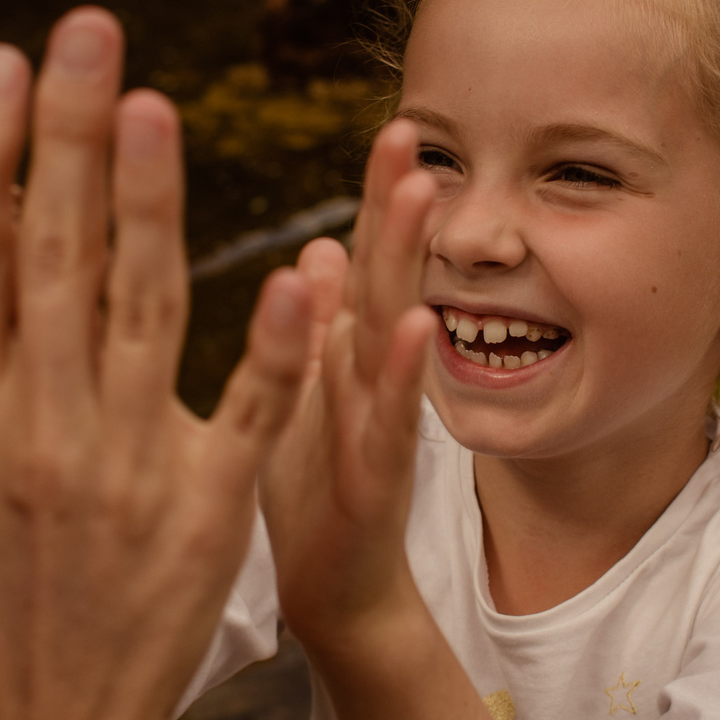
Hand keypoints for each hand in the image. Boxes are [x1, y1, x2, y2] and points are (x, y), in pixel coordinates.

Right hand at [0, 8, 313, 719]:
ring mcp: (130, 468)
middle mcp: (41, 429)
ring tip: (157, 101)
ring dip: (152, 198)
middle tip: (84, 29)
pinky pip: (248, 410)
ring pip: (144, 302)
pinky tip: (298, 263)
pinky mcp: (208, 510)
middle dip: (68, 129)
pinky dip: (276, 339)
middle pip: (55, 248)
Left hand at [258, 120, 440, 653]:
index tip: (394, 121)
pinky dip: (402, 373)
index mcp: (344, 352)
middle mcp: (371, 379)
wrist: (337, 599)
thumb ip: (317, 322)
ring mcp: (378, 426)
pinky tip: (416, 324)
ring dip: (407, 260)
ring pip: (394, 332)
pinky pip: (388, 420)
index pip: (365, 256)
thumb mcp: (300, 394)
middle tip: (408, 129)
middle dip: (398, 202)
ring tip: (419, 193)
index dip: (377, 192)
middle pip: (386, 274)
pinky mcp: (374, 482)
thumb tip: (324, 244)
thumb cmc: (310, 496)